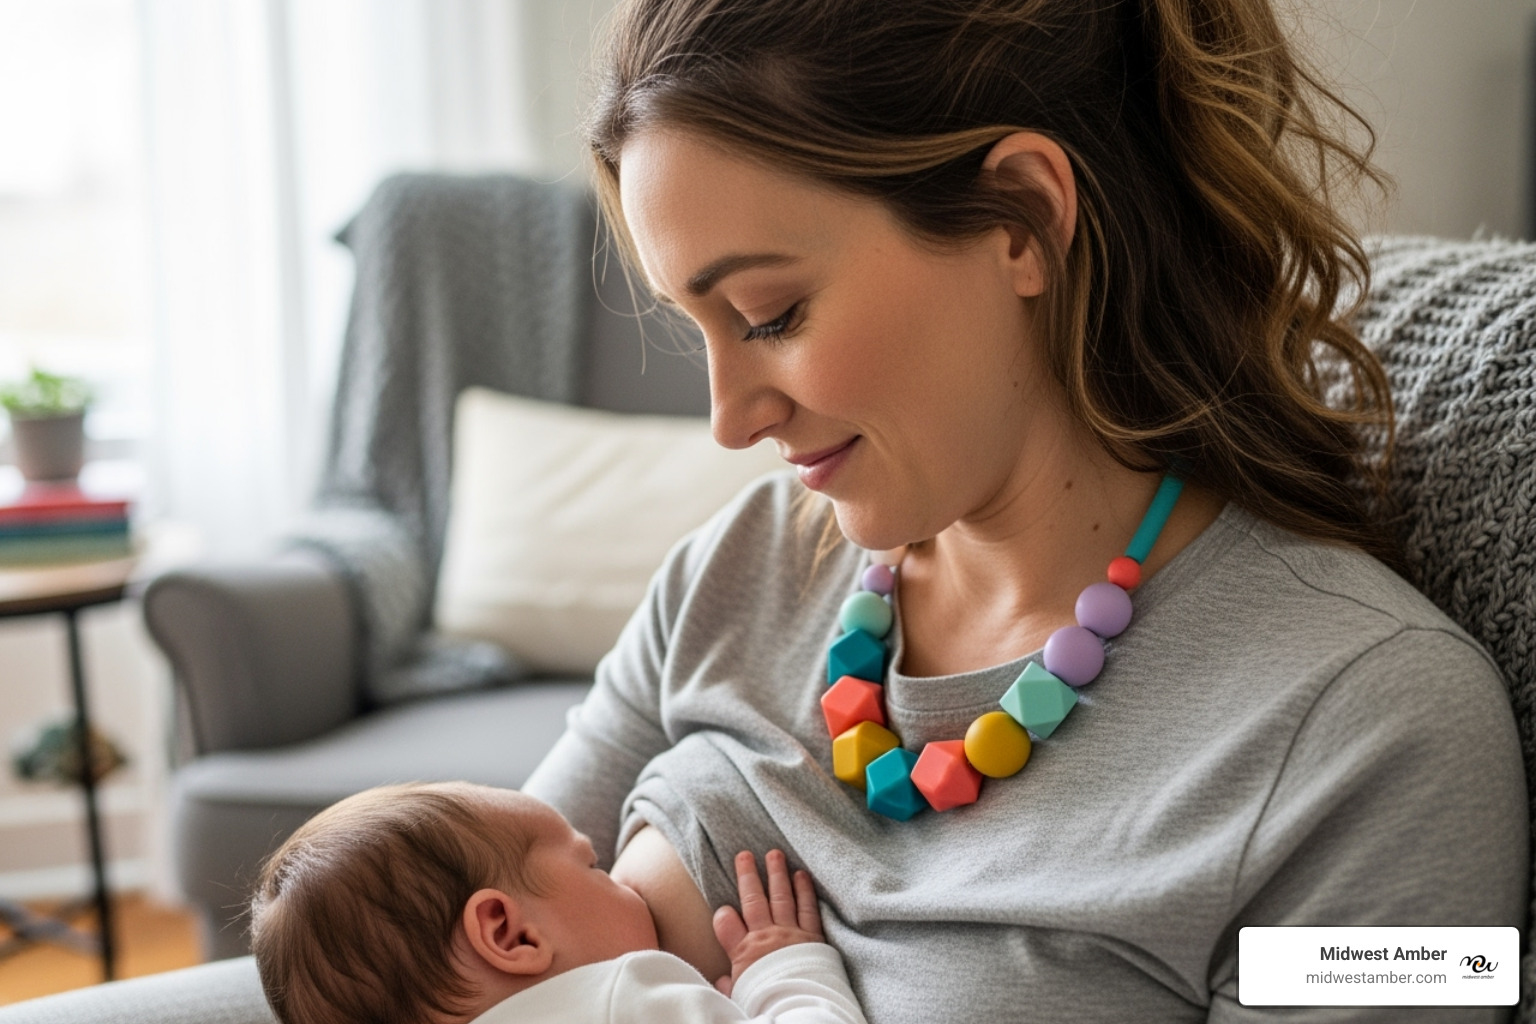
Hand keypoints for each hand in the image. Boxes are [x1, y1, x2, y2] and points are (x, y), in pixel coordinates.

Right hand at [711, 850, 823, 996]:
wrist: (799, 1009)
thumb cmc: (768, 1003)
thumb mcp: (741, 997)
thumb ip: (730, 984)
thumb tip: (723, 980)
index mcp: (744, 952)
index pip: (726, 922)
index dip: (723, 914)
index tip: (725, 910)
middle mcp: (765, 936)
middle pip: (753, 899)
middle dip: (748, 875)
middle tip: (745, 854)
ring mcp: (790, 933)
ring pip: (780, 896)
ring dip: (776, 874)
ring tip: (774, 854)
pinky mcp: (812, 936)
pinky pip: (807, 908)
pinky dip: (804, 890)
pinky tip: (801, 875)